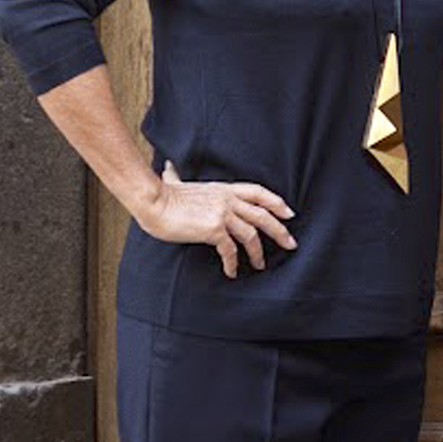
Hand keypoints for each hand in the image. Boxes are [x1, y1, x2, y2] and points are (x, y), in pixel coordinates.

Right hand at [135, 164, 296, 279]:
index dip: (276, 202)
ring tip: (260, 265)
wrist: (152, 201)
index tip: (289, 213)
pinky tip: (232, 272)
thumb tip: (167, 169)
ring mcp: (222, 214)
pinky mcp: (213, 229)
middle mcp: (227, 200)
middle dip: (280, 230)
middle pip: (263, 214)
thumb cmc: (159, 194)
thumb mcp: (176, 182)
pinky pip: (230, 250)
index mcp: (223, 188)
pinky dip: (233, 263)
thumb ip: (176, 178)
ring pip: (251, 235)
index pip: (258, 192)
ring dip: (257, 253)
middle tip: (291, 244)